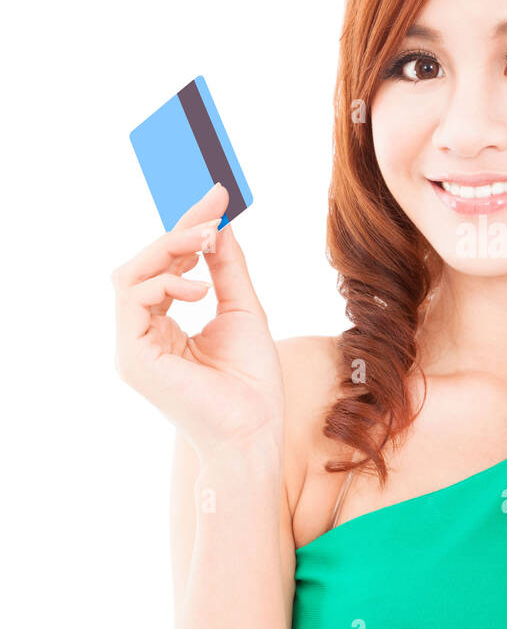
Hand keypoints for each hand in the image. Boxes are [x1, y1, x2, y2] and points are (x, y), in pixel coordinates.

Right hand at [112, 184, 284, 459]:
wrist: (254, 431)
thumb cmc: (252, 384)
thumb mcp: (243, 310)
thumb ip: (227, 268)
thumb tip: (219, 224)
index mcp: (162, 327)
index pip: (163, 267)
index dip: (186, 230)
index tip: (216, 197)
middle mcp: (141, 335)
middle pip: (141, 265)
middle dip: (177, 232)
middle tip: (212, 210)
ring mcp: (132, 346)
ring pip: (131, 275)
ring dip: (170, 250)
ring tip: (206, 243)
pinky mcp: (132, 356)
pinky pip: (132, 300)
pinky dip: (164, 283)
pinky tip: (199, 288)